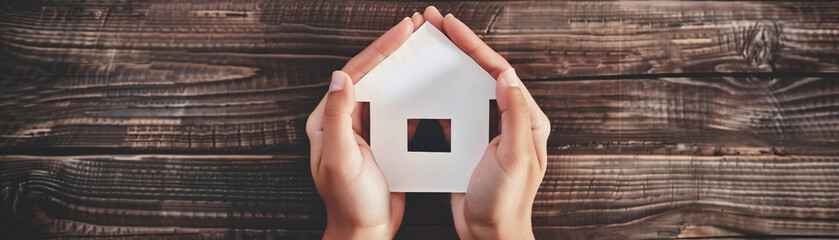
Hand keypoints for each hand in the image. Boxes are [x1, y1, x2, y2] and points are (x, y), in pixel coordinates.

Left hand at [305, 13, 426, 238]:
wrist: (365, 233)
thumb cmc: (349, 202)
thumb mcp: (342, 158)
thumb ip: (339, 117)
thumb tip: (341, 76)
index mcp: (328, 119)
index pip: (355, 73)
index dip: (380, 49)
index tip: (403, 31)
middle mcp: (344, 119)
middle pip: (371, 74)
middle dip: (393, 50)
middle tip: (417, 28)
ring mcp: (363, 129)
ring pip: (386, 88)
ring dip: (404, 68)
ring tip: (424, 48)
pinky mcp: (381, 140)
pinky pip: (397, 109)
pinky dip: (413, 94)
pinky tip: (428, 86)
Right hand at [422, 6, 550, 238]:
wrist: (490, 234)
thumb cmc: (507, 201)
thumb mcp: (515, 156)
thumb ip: (514, 114)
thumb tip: (507, 75)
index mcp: (527, 119)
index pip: (499, 71)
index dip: (473, 46)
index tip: (450, 26)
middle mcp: (510, 120)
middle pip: (481, 73)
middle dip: (457, 46)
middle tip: (432, 23)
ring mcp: (489, 131)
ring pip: (465, 88)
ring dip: (446, 66)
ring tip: (425, 45)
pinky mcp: (471, 143)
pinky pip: (454, 111)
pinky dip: (439, 94)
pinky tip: (423, 85)